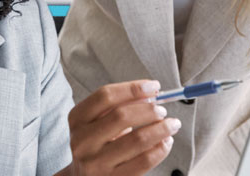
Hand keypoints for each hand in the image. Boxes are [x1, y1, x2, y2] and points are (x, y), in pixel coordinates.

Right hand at [58, 80, 180, 175]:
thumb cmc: (97, 144)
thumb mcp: (97, 122)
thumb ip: (118, 106)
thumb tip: (151, 94)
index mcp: (77, 119)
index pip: (105, 96)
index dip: (132, 88)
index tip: (154, 86)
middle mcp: (83, 141)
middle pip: (122, 116)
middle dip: (149, 110)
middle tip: (162, 110)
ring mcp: (96, 163)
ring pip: (138, 139)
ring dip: (161, 128)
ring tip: (171, 124)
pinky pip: (145, 161)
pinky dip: (161, 148)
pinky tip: (165, 142)